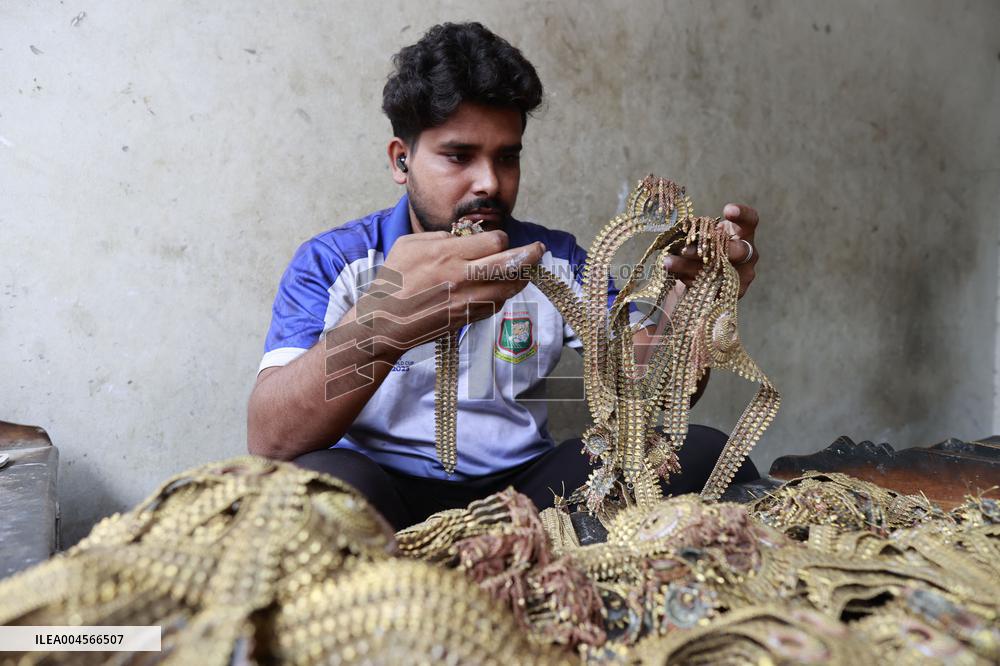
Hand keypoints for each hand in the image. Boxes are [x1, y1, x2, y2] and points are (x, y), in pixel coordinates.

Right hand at [369, 230, 544, 347]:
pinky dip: (503, 294)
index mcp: (449, 254)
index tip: (497, 240)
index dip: (501, 238)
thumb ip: (441, 237)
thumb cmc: (393, 280)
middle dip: (531, 254)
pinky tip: (503, 288)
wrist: (384, 321)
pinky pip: (496, 304)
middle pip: (512, 263)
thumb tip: (463, 236)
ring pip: (509, 287)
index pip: (496, 241)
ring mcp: (468, 300)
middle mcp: (463, 277)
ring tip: (527, 270)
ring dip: (521, 277)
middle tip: (540, 249)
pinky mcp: (467, 317)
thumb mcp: (409, 244)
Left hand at [662, 203, 759, 297]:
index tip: (727, 209)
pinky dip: (688, 279)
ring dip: (689, 266)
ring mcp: (742, 276)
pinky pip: (709, 286)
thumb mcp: (702, 237)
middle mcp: (748, 255)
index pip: (750, 221)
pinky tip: (673, 274)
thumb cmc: (704, 248)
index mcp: (744, 234)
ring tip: (668, 262)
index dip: (743, 215)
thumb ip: (697, 233)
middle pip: (737, 251)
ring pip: (718, 271)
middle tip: (685, 249)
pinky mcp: (730, 294)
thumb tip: (677, 234)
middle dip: (710, 249)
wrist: (702, 278)